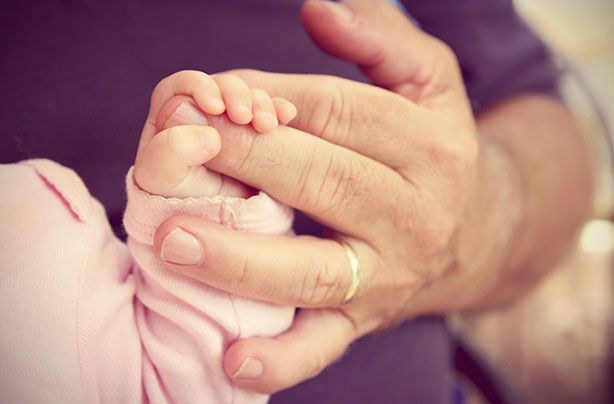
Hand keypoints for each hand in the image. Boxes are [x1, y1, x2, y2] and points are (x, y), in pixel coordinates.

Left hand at [153, 0, 477, 393]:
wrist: (475, 235)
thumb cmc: (432, 149)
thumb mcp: (428, 82)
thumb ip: (380, 37)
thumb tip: (316, 8)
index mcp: (429, 146)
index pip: (335, 112)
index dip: (267, 96)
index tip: (209, 93)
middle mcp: (414, 215)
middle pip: (320, 182)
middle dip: (244, 161)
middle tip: (175, 148)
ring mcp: (388, 275)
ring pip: (313, 267)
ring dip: (240, 256)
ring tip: (173, 239)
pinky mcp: (365, 319)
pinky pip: (324, 345)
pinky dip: (280, 360)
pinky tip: (233, 362)